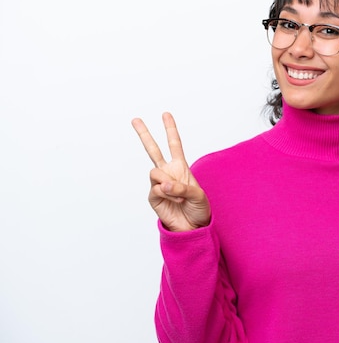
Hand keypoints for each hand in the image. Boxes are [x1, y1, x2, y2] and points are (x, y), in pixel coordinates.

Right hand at [131, 112, 210, 231]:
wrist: (192, 228)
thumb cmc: (199, 209)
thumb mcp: (198, 195)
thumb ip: (182, 186)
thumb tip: (163, 183)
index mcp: (180, 167)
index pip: (174, 145)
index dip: (170, 130)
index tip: (165, 114)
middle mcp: (168, 173)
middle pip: (153, 150)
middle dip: (144, 134)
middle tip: (135, 119)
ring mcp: (159, 184)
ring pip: (155, 171)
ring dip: (168, 183)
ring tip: (179, 195)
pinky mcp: (153, 196)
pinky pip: (157, 188)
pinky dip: (167, 194)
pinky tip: (174, 201)